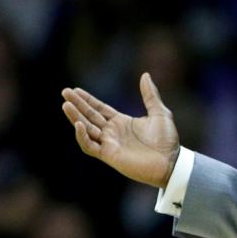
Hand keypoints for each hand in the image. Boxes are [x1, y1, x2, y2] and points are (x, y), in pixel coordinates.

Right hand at [62, 73, 179, 188]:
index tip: (75, 90)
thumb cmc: (167, 140)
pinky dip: (83, 136)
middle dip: (77, 104)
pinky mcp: (109, 155)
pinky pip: (90, 146)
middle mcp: (112, 132)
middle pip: (89, 116)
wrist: (171, 162)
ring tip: (66, 104)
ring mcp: (109, 143)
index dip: (87, 100)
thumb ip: (150, 95)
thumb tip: (145, 75)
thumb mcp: (160, 113)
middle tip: (65, 92)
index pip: (99, 109)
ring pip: (86, 129)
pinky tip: (80, 124)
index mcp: (121, 122)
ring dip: (76, 117)